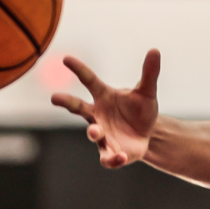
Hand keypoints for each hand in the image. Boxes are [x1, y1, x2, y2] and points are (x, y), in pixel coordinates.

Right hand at [51, 52, 158, 167]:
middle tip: (54, 97)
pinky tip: (121, 156)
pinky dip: (113, 158)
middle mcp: (97, 115)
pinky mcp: (110, 152)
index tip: (66, 58)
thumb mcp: (147, 92)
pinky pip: (107, 157)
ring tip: (94, 131)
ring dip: (92, 132)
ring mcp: (102, 134)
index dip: (78, 69)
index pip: (89, 80)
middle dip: (66, 101)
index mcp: (104, 96)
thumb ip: (149, 73)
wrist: (149, 134)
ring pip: (92, 133)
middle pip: (78, 107)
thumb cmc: (141, 109)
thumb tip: (155, 50)